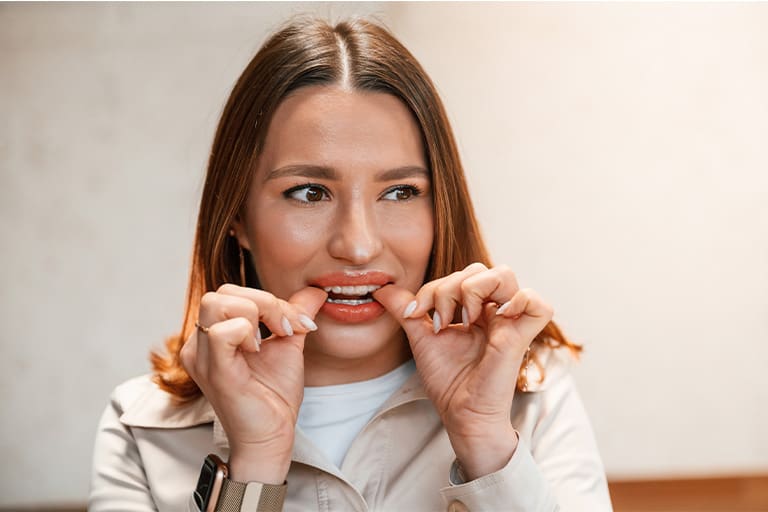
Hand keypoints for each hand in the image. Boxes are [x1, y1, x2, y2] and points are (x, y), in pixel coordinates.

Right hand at [180, 284, 326, 482]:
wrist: (272, 436)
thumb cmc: (273, 396)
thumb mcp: (288, 343)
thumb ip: (295, 313)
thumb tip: (316, 290)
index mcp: (213, 334)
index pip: (231, 292)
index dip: (268, 299)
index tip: (296, 323)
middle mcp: (200, 343)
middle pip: (221, 292)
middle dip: (264, 302)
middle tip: (285, 328)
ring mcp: (202, 357)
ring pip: (217, 303)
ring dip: (256, 314)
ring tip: (269, 340)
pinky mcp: (215, 372)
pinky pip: (221, 332)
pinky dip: (246, 331)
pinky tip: (258, 351)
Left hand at [373, 263, 553, 478]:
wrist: (459, 413)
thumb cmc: (447, 380)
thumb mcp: (420, 336)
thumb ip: (406, 309)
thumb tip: (380, 288)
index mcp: (477, 308)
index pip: (460, 274)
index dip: (433, 287)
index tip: (416, 313)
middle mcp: (495, 311)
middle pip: (479, 269)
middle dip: (449, 287)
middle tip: (440, 319)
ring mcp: (510, 322)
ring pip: (504, 275)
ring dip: (473, 289)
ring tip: (462, 320)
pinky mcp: (521, 337)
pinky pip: (538, 303)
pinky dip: (519, 300)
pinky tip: (495, 316)